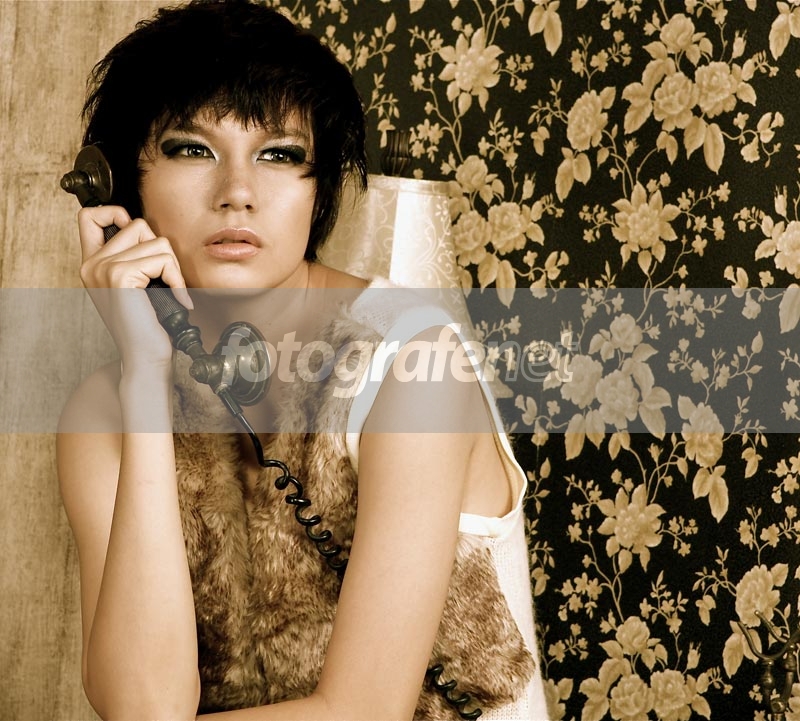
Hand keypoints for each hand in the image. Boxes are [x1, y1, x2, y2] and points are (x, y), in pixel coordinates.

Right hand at [77, 205, 193, 371]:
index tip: (141, 238)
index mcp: (91, 264)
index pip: (91, 216)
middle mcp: (92, 264)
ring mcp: (103, 268)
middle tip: (163, 278)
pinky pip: (162, 258)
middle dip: (160, 248)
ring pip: (154, 240)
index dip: (117, 214)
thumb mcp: (135, 285)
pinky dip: (177, 278)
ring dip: (172, 266)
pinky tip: (176, 298)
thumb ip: (133, 257)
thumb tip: (149, 232)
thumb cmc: (147, 324)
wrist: (145, 356)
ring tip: (169, 290)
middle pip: (136, 224)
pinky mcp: (120, 276)